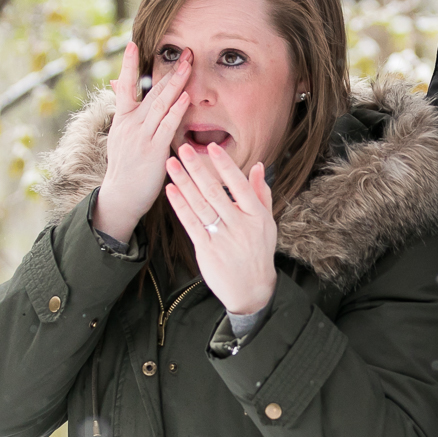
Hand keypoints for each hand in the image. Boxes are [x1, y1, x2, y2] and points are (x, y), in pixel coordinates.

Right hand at [93, 42, 190, 242]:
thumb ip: (124, 112)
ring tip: (189, 66)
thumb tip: (118, 87)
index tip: (133, 44)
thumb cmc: (125, 167)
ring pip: (160, 104)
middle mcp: (131, 123)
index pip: (125, 86)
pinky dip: (177, 110)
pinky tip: (186, 98)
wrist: (120, 195)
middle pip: (151, 91)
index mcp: (122, 119)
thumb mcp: (120, 136)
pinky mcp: (153, 150)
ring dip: (176, 83)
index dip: (129, 65)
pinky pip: (167, 126)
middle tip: (186, 51)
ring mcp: (141, 136)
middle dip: (170, 70)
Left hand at [165, 142, 277, 316]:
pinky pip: (191, 223)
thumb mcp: (267, 222)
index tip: (212, 147)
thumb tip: (259, 166)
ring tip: (171, 164)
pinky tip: (170, 190)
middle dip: (197, 167)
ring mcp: (223, 237)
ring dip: (184, 182)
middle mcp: (240, 224)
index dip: (225, 165)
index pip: (239, 184)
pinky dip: (180, 206)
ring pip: (200, 204)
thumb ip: (262, 193)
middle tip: (183, 148)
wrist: (252, 289)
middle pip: (215, 191)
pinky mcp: (207, 249)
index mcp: (257, 215)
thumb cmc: (258, 252)